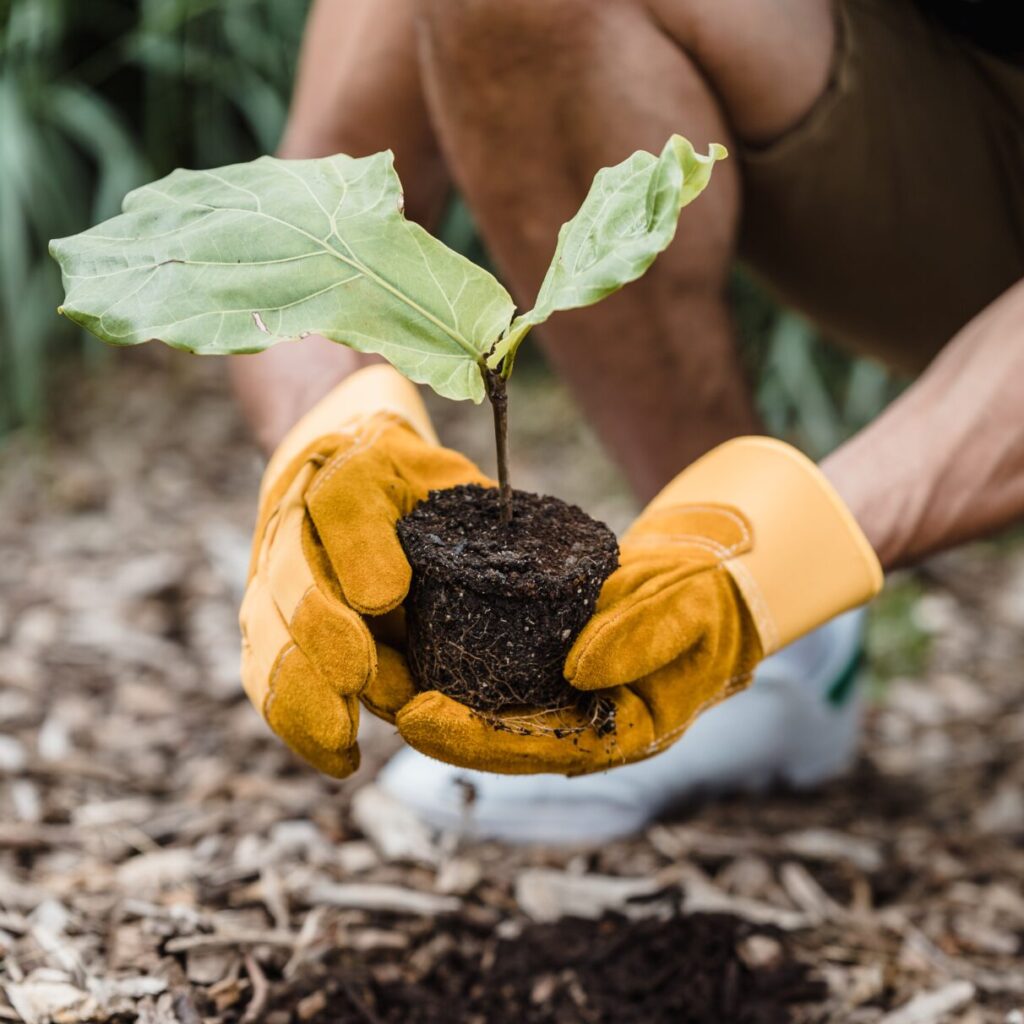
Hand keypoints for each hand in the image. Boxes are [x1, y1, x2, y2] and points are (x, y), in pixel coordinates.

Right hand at [239, 365, 488, 776]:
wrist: (343, 456)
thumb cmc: (406, 478)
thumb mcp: (436, 476)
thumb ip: (437, 516)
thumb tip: (387, 597)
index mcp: (339, 470)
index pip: (341, 496)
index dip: (359, 548)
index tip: (385, 596)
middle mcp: (291, 523)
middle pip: (290, 577)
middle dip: (320, 633)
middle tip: (356, 680)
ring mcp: (271, 576)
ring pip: (269, 634)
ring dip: (300, 688)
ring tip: (340, 739)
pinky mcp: (268, 623)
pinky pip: (265, 674)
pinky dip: (293, 719)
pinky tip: (336, 757)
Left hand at [396, 437, 882, 774]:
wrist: (710, 586)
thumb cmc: (710, 604)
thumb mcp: (692, 611)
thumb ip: (645, 638)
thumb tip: (579, 669)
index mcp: (617, 731)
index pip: (535, 750)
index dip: (473, 741)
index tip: (417, 719)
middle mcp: (578, 723)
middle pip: (493, 736)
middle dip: (430, 722)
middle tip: (372, 692)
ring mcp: (558, 695)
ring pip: (482, 705)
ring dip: (426, 691)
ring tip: (372, 667)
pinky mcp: (542, 659)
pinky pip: (488, 666)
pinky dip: (447, 657)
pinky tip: (406, 638)